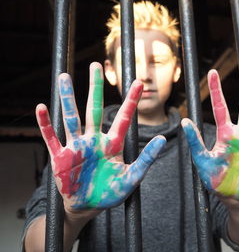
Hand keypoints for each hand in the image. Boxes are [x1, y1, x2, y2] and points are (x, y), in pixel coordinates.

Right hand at [36, 62, 165, 210]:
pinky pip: (51, 138)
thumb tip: (163, 139)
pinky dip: (45, 124)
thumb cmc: (110, 192)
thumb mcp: (132, 178)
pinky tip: (41, 107)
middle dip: (95, 88)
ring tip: (64, 77)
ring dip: (67, 98)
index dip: (131, 101)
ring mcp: (76, 146)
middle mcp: (94, 140)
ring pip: (71, 117)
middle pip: (94, 109)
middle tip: (95, 65)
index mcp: (113, 144)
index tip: (138, 82)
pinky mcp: (60, 157)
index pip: (123, 118)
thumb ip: (146, 159)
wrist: (87, 206)